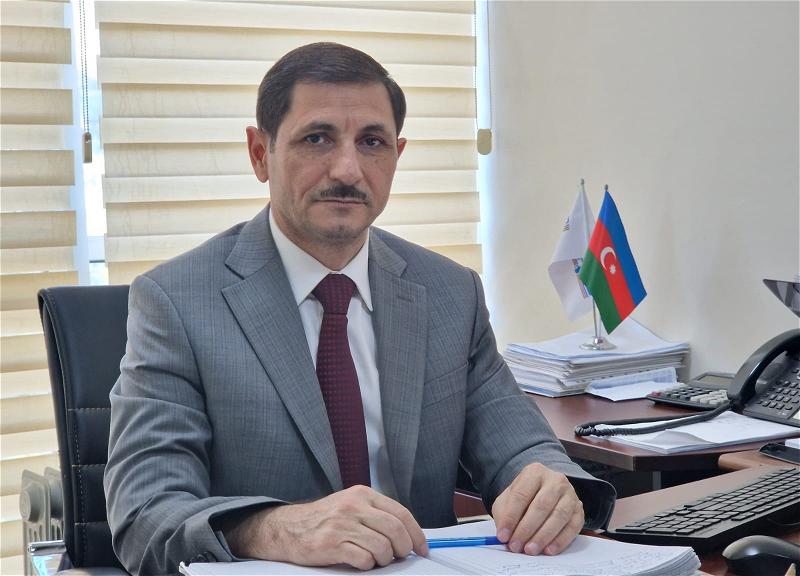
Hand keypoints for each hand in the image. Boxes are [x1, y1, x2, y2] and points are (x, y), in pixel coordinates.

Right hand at [225, 485, 427, 568]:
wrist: (288, 528)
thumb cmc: (324, 519)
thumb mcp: (350, 505)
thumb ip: (376, 514)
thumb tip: (407, 534)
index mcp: (362, 494)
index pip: (400, 512)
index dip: (415, 533)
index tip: (421, 548)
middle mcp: (353, 506)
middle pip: (395, 529)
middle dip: (403, 548)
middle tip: (400, 557)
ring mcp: (342, 524)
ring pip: (381, 547)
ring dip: (384, 559)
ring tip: (375, 559)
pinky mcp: (332, 544)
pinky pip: (364, 559)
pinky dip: (367, 565)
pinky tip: (359, 562)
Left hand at [491, 463, 583, 555]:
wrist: (543, 495)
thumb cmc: (523, 499)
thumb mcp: (507, 500)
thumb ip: (504, 515)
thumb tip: (504, 535)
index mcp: (534, 472)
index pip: (521, 495)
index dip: (510, 517)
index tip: (502, 536)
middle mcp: (555, 480)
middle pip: (541, 505)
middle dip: (526, 529)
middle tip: (516, 546)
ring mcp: (570, 495)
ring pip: (558, 516)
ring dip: (543, 536)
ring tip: (530, 550)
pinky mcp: (579, 510)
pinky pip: (572, 527)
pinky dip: (560, 541)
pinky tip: (548, 551)